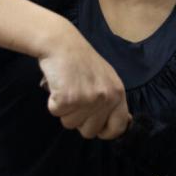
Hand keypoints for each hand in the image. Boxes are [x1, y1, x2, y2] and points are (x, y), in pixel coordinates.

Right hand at [36, 22, 131, 138]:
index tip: (95, 126)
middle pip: (90, 132)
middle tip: (76, 97)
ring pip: (70, 124)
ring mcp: (88, 98)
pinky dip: (52, 102)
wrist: (61, 43)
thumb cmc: (81, 62)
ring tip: (67, 87)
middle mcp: (106, 97)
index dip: (105, 131)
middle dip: (78, 119)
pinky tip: (58, 85)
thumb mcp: (106, 79)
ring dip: (65, 110)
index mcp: (118, 93)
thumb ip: (112, 101)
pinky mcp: (68, 98)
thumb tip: (123, 124)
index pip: (118, 127)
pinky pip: (55, 113)